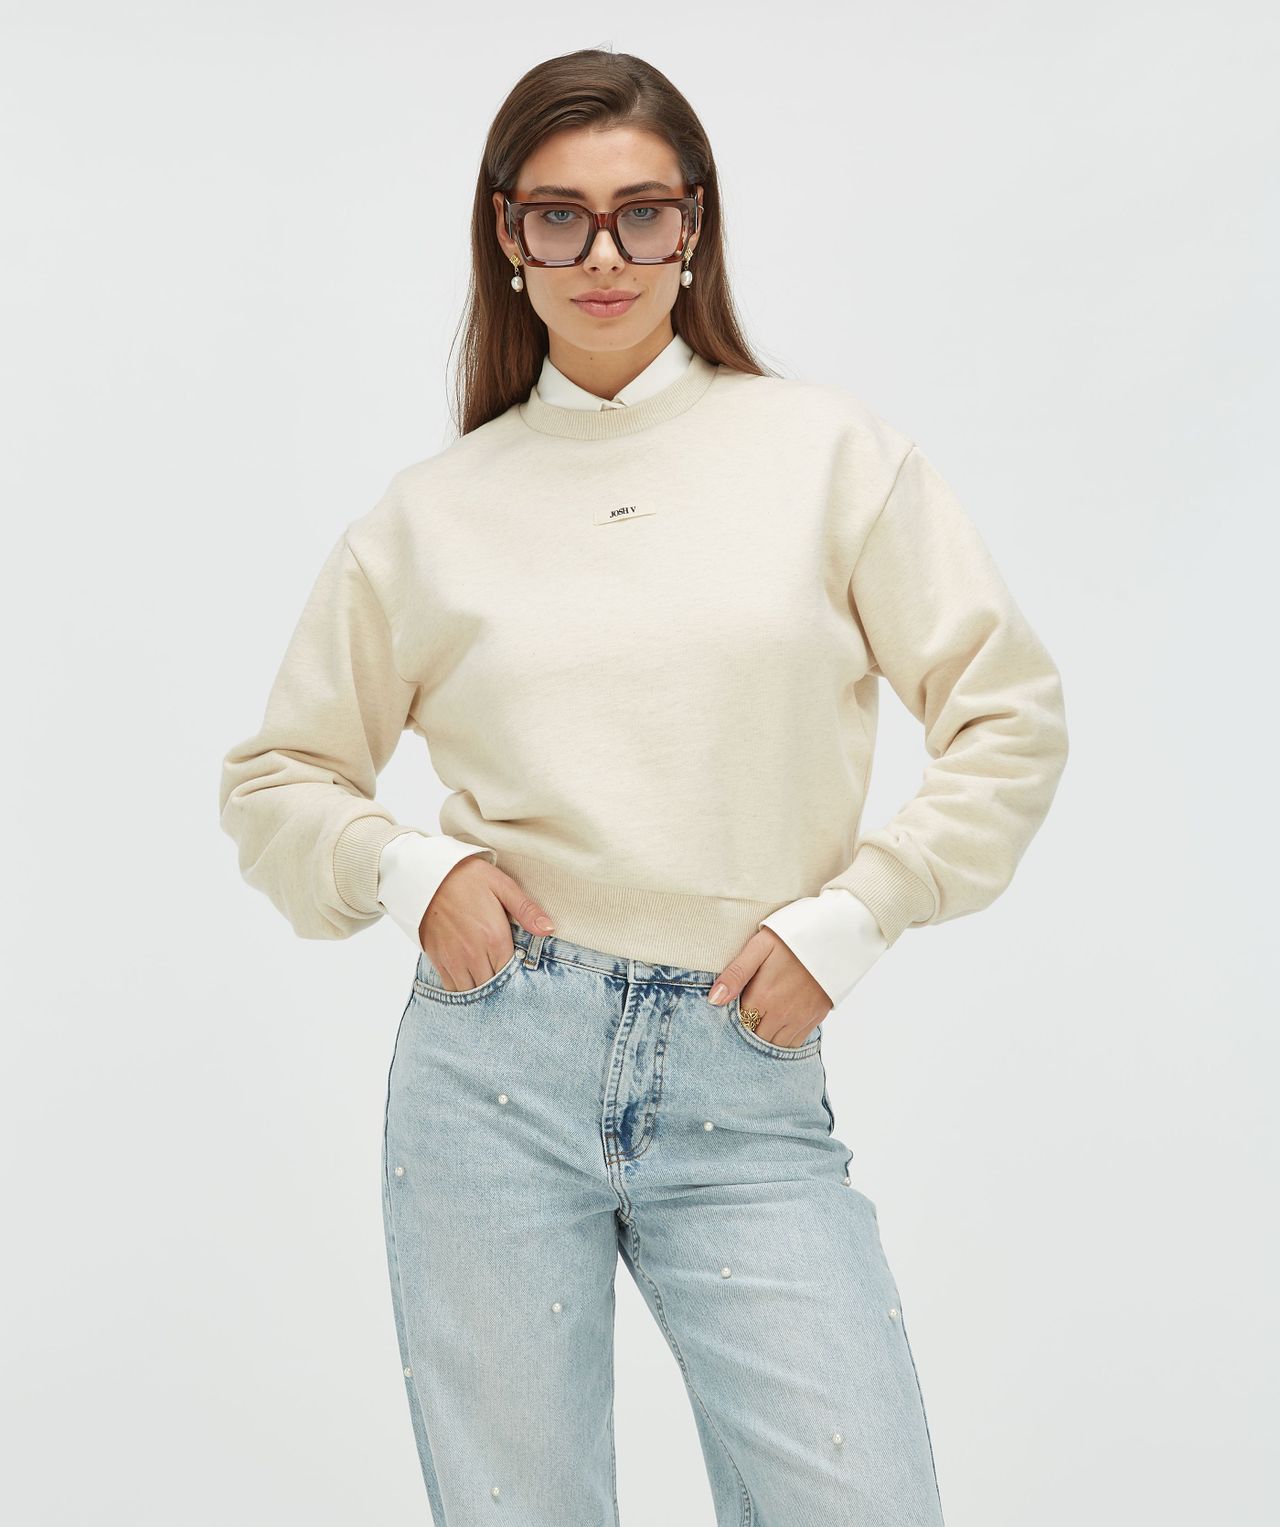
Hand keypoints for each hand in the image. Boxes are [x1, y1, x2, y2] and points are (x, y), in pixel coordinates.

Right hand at [418, 857, 554, 991]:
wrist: (427, 874)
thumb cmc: (467, 877)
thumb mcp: (503, 886)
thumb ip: (527, 910)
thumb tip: (550, 929)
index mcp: (495, 938)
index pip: (511, 973)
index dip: (516, 973)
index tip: (517, 966)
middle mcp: (474, 954)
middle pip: (493, 986)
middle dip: (500, 983)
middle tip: (502, 972)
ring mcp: (453, 959)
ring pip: (472, 991)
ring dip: (481, 987)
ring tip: (486, 976)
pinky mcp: (437, 959)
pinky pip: (451, 987)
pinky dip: (461, 987)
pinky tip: (469, 976)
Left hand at [707, 927, 832, 1046]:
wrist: (834, 935)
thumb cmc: (791, 937)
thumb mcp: (759, 947)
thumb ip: (736, 974)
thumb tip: (713, 1000)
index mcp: (763, 996)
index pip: (738, 1023)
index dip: (732, 1019)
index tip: (731, 1009)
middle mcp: (781, 1014)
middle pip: (754, 1038)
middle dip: (747, 1030)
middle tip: (745, 1014)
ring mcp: (800, 1018)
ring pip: (774, 1045)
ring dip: (764, 1037)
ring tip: (761, 1020)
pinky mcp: (815, 1018)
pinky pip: (794, 1043)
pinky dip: (783, 1039)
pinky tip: (778, 1024)